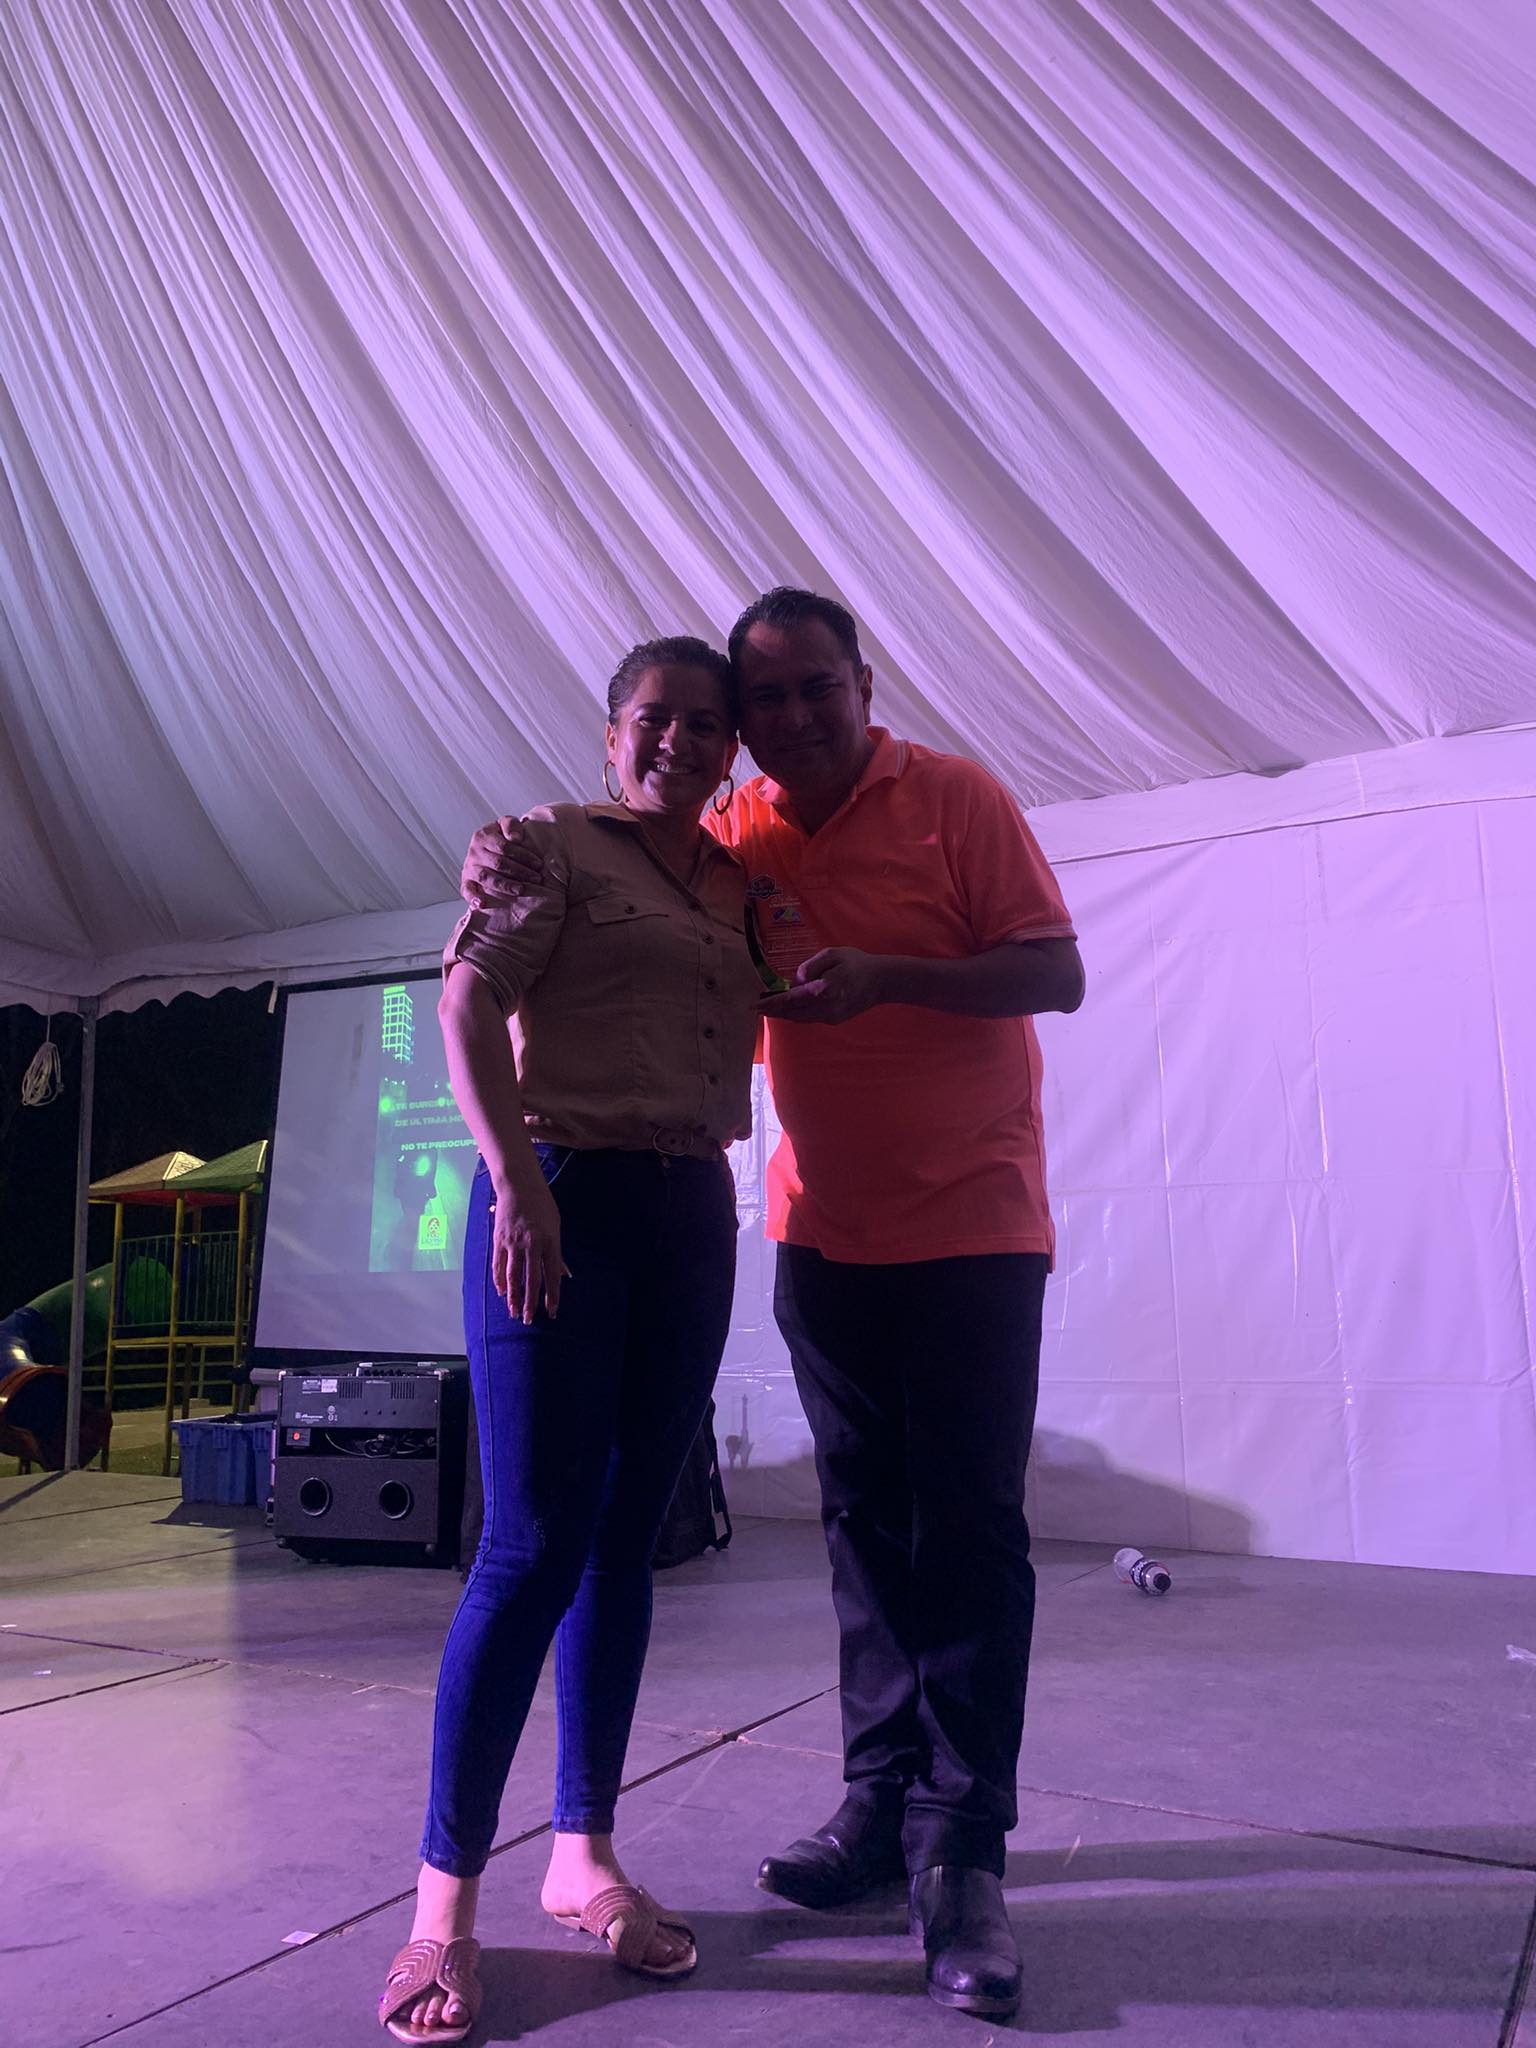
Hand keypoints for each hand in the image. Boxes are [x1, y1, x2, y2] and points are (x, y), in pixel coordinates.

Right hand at [461, 816, 544, 908]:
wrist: (485, 846)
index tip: (538, 864)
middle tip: (536, 878)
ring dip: (505, 885)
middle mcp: (474, 852)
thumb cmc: (500, 837)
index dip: (523, 856)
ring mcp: (469, 868)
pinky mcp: (467, 881)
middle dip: (519, 872)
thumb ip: (511, 825)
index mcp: (483, 836)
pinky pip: (467, 890)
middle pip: (498, 864)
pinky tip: (483, 904)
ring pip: (487, 878)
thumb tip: (516, 838)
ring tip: (521, 890)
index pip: (505, 847)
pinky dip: (474, 898)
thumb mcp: (505, 824)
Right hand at [490, 1169, 569, 1322]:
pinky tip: (501, 1292)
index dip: (552, 1296)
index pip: (552, 1275)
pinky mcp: (499, 1239)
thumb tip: (563, 1274)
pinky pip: (498, 1265)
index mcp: (550, 1241)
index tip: (552, 1312)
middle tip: (529, 1320)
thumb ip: (557, 1253)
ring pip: (513, 1276)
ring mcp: (513, 1242)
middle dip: (530, 1303)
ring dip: (513, 1297)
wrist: (519, 1185)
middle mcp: (532, 1244)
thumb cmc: (542, 1205)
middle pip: (531, 1280)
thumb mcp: (556, 1226)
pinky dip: (499, 1280)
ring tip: (513, 1312)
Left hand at [758, 948, 890, 1025]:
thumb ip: (810, 966)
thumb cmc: (856, 963)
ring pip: (800, 1018)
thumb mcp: (832, 954)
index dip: (772, 1002)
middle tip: (757, 1008)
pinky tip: (791, 1010)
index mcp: (824, 988)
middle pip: (792, 1012)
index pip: (791, 998)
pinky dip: (798, 1014)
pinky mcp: (835, 1020)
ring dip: (784, 1014)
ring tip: (771, 1009)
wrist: (881, 981)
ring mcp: (831, 1016)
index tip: (756, 1005)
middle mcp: (825, 1006)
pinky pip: (811, 1018)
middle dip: (774, 1010)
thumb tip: (795, 981)